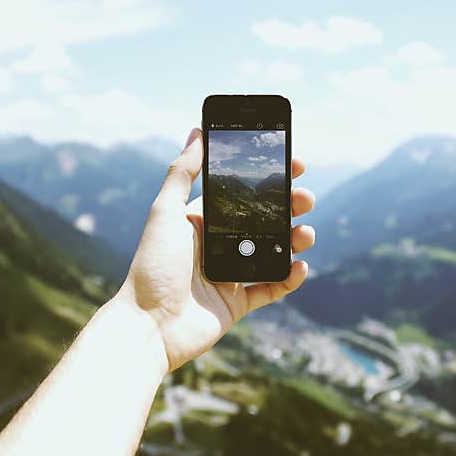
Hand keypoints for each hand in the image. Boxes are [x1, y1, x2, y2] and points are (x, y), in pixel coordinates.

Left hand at [119, 127, 315, 371]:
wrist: (148, 326)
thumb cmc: (152, 266)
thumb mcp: (165, 212)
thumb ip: (183, 172)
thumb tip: (197, 130)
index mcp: (203, 221)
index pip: (242, 193)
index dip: (268, 179)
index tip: (294, 165)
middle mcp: (218, 245)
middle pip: (264, 220)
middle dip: (289, 206)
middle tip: (306, 199)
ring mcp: (230, 274)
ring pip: (273, 252)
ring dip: (295, 240)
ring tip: (306, 234)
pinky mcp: (237, 304)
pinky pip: (271, 288)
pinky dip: (290, 278)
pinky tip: (300, 267)